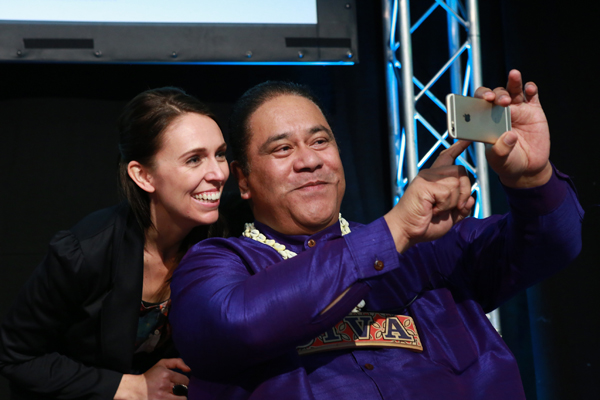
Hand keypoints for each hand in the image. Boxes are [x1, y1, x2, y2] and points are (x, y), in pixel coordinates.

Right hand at [115, 358, 190, 399]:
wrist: (134, 389)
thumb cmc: (150, 376)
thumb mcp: (161, 364)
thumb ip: (177, 362)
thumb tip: (189, 369)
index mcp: (166, 374)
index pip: (185, 380)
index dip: (183, 382)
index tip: (179, 383)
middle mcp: (165, 385)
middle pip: (184, 390)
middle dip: (182, 390)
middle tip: (176, 390)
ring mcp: (162, 397)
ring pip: (182, 399)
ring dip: (179, 397)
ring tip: (174, 395)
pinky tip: (170, 398)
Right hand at [384, 140, 474, 252]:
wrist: (407, 231)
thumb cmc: (425, 224)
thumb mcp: (450, 216)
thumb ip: (462, 207)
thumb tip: (472, 199)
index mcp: (435, 179)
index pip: (448, 157)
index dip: (458, 148)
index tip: (467, 139)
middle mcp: (431, 175)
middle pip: (461, 171)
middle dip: (464, 192)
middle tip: (452, 207)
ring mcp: (427, 178)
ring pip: (457, 182)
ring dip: (453, 202)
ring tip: (437, 209)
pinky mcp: (425, 184)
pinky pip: (448, 192)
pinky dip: (445, 205)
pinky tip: (433, 209)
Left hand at [474, 69, 551, 187]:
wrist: (528, 167)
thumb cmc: (508, 162)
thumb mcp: (500, 160)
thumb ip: (500, 150)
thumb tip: (509, 136)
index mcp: (485, 121)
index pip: (478, 104)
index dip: (478, 99)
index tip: (482, 100)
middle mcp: (499, 112)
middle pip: (495, 95)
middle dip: (495, 94)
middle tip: (498, 100)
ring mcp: (516, 109)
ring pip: (512, 89)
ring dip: (512, 83)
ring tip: (513, 76)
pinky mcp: (533, 110)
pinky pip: (531, 95)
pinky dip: (530, 88)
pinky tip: (529, 88)